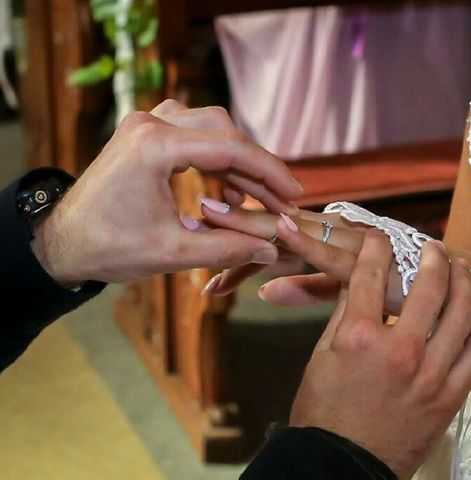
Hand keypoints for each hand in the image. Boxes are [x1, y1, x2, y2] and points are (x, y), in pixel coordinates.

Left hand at [31, 100, 303, 284]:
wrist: (61, 241)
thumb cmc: (108, 247)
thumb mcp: (172, 252)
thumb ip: (227, 248)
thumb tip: (272, 248)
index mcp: (155, 147)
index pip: (230, 147)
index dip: (269, 171)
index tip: (293, 193)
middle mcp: (151, 124)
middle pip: (224, 131)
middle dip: (256, 165)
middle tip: (279, 198)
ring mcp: (146, 125)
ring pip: (212, 129)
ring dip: (237, 161)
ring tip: (256, 198)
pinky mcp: (145, 134)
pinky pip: (194, 135)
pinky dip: (216, 159)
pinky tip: (227, 188)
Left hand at [197, 202, 405, 310]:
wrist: (455, 298)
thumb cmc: (394, 295)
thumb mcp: (340, 292)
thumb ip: (306, 288)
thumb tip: (264, 293)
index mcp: (323, 237)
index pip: (271, 230)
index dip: (236, 228)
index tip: (198, 228)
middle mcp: (332, 230)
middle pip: (274, 222)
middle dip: (232, 219)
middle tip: (193, 213)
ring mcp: (348, 240)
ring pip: (293, 230)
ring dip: (252, 224)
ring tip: (214, 219)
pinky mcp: (368, 257)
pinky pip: (330, 252)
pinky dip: (305, 244)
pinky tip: (280, 232)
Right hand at [289, 230, 470, 479]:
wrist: (342, 464)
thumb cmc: (323, 411)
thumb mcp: (320, 356)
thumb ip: (343, 314)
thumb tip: (358, 281)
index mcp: (359, 337)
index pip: (371, 274)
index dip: (376, 247)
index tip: (380, 235)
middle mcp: (400, 350)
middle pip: (428, 286)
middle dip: (431, 257)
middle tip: (432, 246)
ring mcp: (430, 374)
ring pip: (462, 315)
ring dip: (463, 284)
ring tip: (460, 269)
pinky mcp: (450, 396)